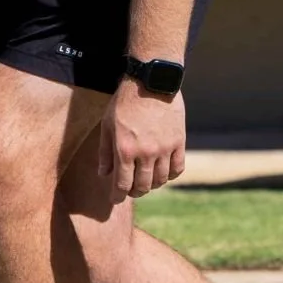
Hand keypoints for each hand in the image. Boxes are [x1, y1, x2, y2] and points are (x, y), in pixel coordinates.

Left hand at [98, 82, 186, 199]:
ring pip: (160, 180)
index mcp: (125, 150)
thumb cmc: (124, 103)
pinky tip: (163, 172)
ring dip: (152, 185)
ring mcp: (165, 149)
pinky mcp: (179, 142)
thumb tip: (103, 175)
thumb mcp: (107, 125)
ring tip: (146, 180)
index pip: (122, 184)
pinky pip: (177, 169)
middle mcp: (146, 153)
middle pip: (142, 186)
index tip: (115, 200)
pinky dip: (170, 175)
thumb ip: (105, 153)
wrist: (151, 82)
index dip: (117, 196)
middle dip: (134, 191)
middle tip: (131, 189)